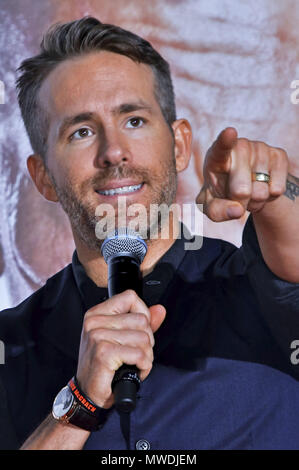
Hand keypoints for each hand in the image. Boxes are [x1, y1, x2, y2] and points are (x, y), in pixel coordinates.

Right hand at [76, 290, 165, 408]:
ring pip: (144, 338)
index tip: (138, 331)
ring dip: (146, 356)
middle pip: (141, 320)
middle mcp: (95, 321)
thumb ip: (142, 322)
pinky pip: (139, 354)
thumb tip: (160, 309)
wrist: (87, 392)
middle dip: (147, 341)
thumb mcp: (121, 338)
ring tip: (134, 363)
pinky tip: (134, 370)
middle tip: (135, 354)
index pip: (130, 297)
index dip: (143, 314)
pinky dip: (143, 366)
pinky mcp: (104, 352)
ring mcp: (98, 336)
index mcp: (97, 313)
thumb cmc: (103, 365)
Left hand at [196, 127, 288, 220]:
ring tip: (249, 191)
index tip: (230, 132)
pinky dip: (270, 197)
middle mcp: (239, 147)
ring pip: (261, 191)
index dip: (225, 141)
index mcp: (216, 156)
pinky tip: (263, 187)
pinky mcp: (278, 155)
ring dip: (255, 200)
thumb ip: (217, 211)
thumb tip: (237, 210)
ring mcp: (260, 148)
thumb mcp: (211, 206)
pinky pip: (277, 189)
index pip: (220, 148)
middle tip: (236, 195)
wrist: (245, 187)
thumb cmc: (221, 193)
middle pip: (241, 190)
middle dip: (239, 202)